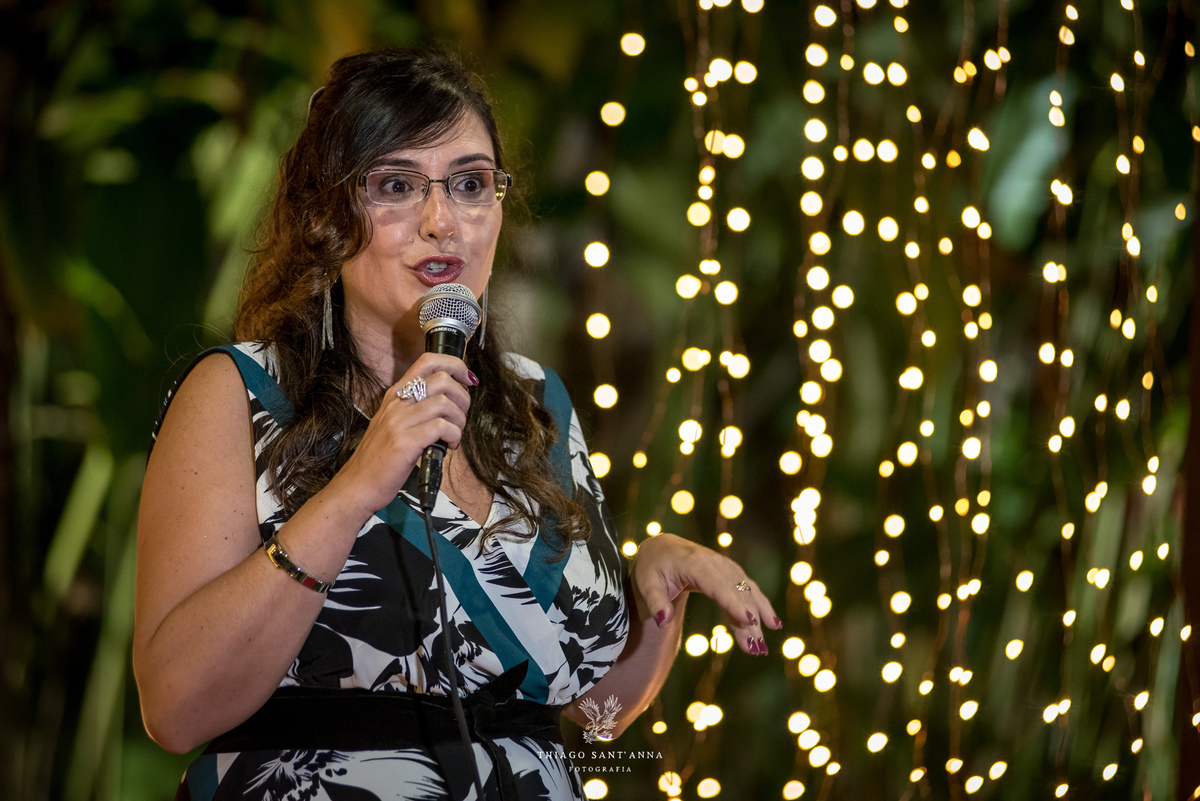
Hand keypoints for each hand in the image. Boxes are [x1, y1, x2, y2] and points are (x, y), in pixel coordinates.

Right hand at [331, 352, 476, 514]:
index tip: (468, 379)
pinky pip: (442, 427)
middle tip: (461, 417)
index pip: (428, 361)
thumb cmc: (379, 458)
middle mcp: (397, 403)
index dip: (455, 365)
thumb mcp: (394, 423)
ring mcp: (399, 421)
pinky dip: (454, 436)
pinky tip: (449, 446)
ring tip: (454, 435)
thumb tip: (450, 401)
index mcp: (396, 394)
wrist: (357, 484)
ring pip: (445, 403)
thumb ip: (417, 409)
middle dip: (463, 398)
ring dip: (460, 420)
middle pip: (443, 379)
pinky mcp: (405, 442)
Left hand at [631, 533, 780, 654]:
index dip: (733, 602)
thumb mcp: (646, 584)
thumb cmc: (652, 567)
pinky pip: (747, 590)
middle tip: (756, 648)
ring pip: (747, 591)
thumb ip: (655, 602)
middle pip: (736, 592)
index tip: (748, 621)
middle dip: (749, 620)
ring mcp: (725, 566)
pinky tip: (771, 623)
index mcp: (693, 563)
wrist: (661, 549)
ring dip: (759, 616)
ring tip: (762, 645)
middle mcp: (714, 562)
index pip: (717, 584)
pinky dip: (760, 606)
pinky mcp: (730, 572)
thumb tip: (663, 621)